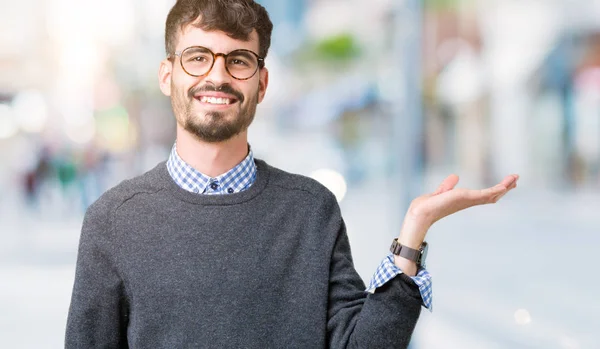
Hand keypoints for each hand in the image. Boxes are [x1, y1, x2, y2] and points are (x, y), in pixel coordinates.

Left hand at [398, 174, 518, 247]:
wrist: (421, 212)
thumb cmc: (426, 206)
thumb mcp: (440, 192)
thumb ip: (447, 186)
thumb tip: (455, 176)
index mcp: (463, 200)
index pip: (484, 195)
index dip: (495, 189)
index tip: (505, 183)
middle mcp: (468, 201)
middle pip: (492, 195)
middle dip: (505, 188)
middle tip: (516, 179)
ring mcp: (468, 200)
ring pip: (492, 194)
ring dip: (504, 186)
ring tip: (515, 178)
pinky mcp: (466, 198)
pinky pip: (485, 194)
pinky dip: (496, 189)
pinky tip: (504, 184)